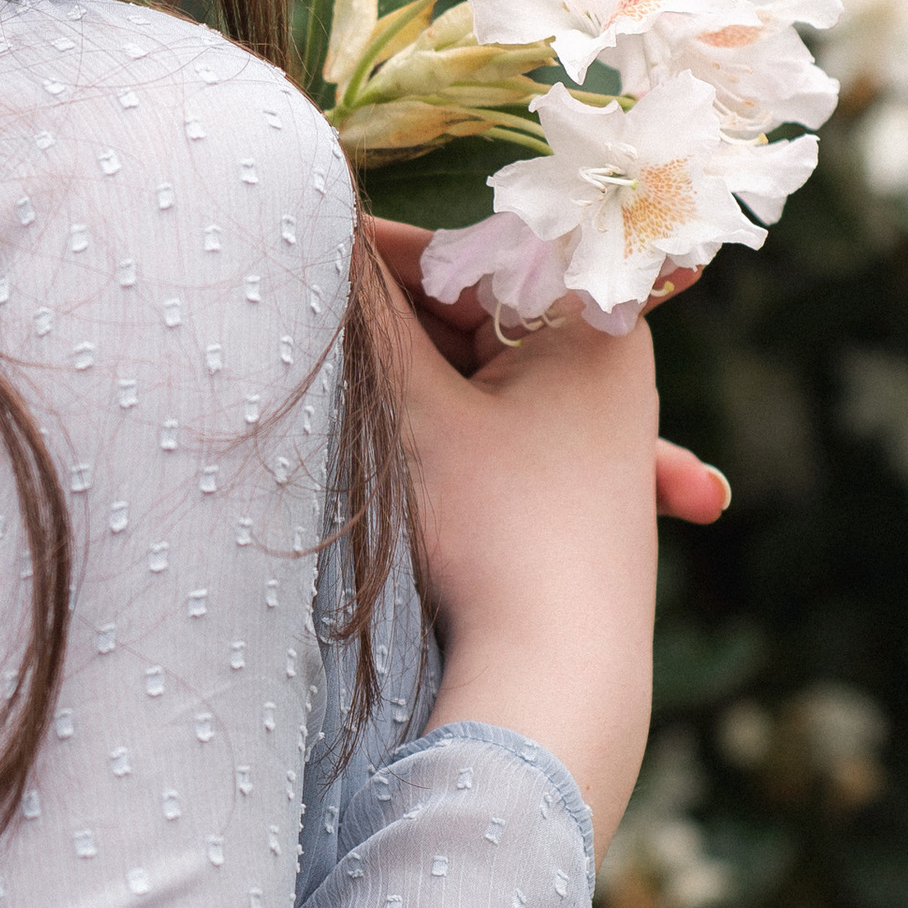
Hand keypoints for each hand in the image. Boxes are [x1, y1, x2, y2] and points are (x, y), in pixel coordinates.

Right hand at [361, 216, 724, 848]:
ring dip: (408, 383)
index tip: (297, 256)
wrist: (558, 681)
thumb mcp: (415, 410)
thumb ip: (364, 312)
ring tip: (335, 393)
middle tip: (300, 327)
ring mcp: (597, 432)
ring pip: (475, 374)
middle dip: (388, 325)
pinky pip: (493, 430)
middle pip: (470, 314)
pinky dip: (442, 429)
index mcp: (593, 320)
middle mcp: (610, 364)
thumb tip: (314, 225)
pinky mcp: (574, 491)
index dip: (371, 258)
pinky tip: (382, 430)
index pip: (460, 257)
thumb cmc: (497, 530)